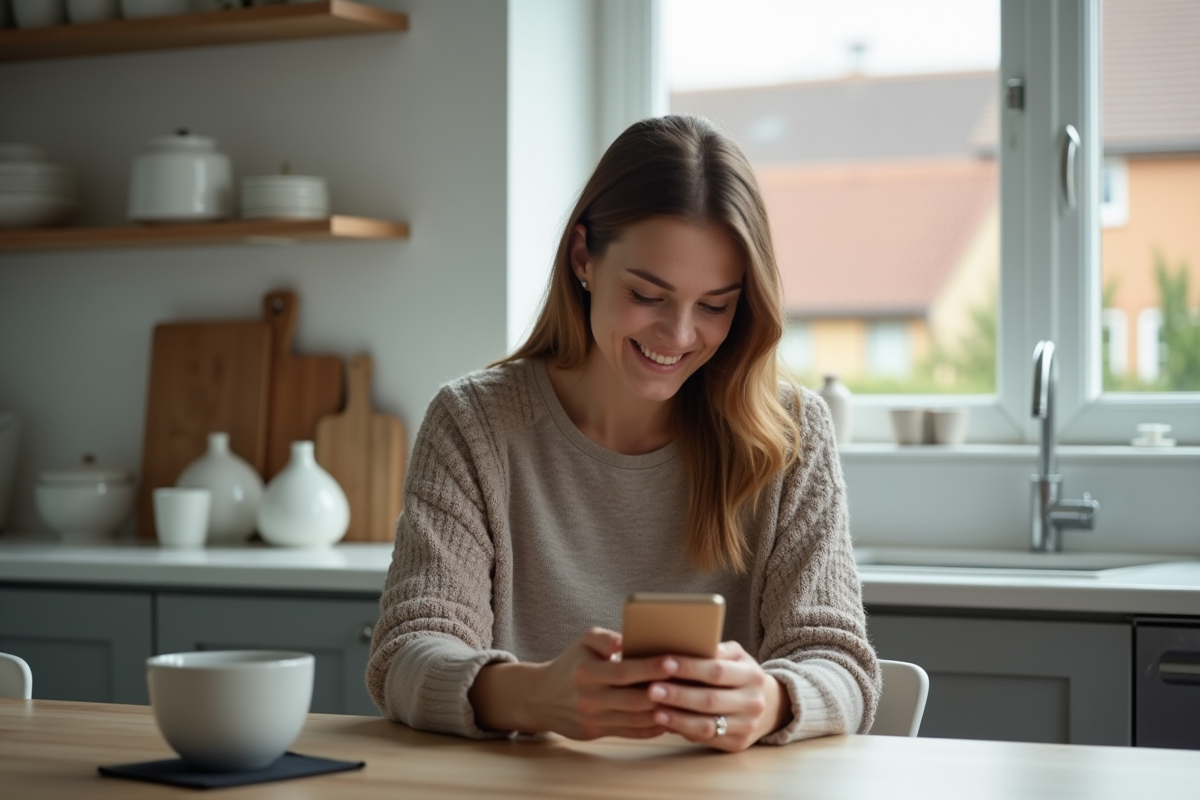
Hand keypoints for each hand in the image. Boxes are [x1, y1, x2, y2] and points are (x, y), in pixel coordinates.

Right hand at [470, 627, 678, 739]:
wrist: (541, 697)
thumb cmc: (572, 663)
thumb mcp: (583, 641)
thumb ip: (606, 638)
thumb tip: (628, 640)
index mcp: (586, 672)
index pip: (624, 671)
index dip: (650, 667)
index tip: (674, 660)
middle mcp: (589, 698)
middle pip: (634, 699)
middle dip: (664, 692)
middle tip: (691, 683)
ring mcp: (593, 719)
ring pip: (636, 720)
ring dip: (664, 712)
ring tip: (688, 700)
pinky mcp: (597, 733)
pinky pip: (632, 733)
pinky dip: (653, 727)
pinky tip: (672, 718)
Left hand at [644, 641, 789, 751]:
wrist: (769, 705)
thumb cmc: (740, 674)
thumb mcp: (737, 656)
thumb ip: (719, 650)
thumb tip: (694, 645)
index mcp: (753, 676)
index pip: (717, 671)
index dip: (690, 668)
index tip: (664, 663)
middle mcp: (753, 703)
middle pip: (710, 700)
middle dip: (679, 695)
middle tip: (651, 689)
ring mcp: (747, 726)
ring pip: (708, 725)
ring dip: (678, 718)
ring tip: (655, 711)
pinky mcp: (738, 744)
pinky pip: (707, 739)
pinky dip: (685, 731)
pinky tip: (667, 724)